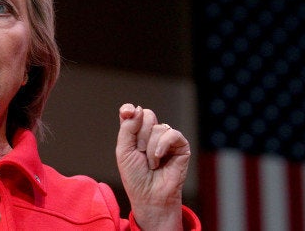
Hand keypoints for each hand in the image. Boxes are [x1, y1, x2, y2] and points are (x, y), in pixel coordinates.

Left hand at [116, 103, 190, 229]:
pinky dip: (163, 145)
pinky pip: (172, 134)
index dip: (129, 110)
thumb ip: (127, 128)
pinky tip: (159, 158)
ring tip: (151, 163)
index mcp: (136, 133)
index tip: (126, 112)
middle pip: (147, 116)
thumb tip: (137, 108)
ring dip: (150, 148)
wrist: (149, 195)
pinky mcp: (181, 146)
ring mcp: (167, 139)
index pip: (133, 112)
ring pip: (158, 127)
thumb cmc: (135, 176)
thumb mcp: (123, 151)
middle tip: (140, 153)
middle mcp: (152, 133)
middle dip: (140, 136)